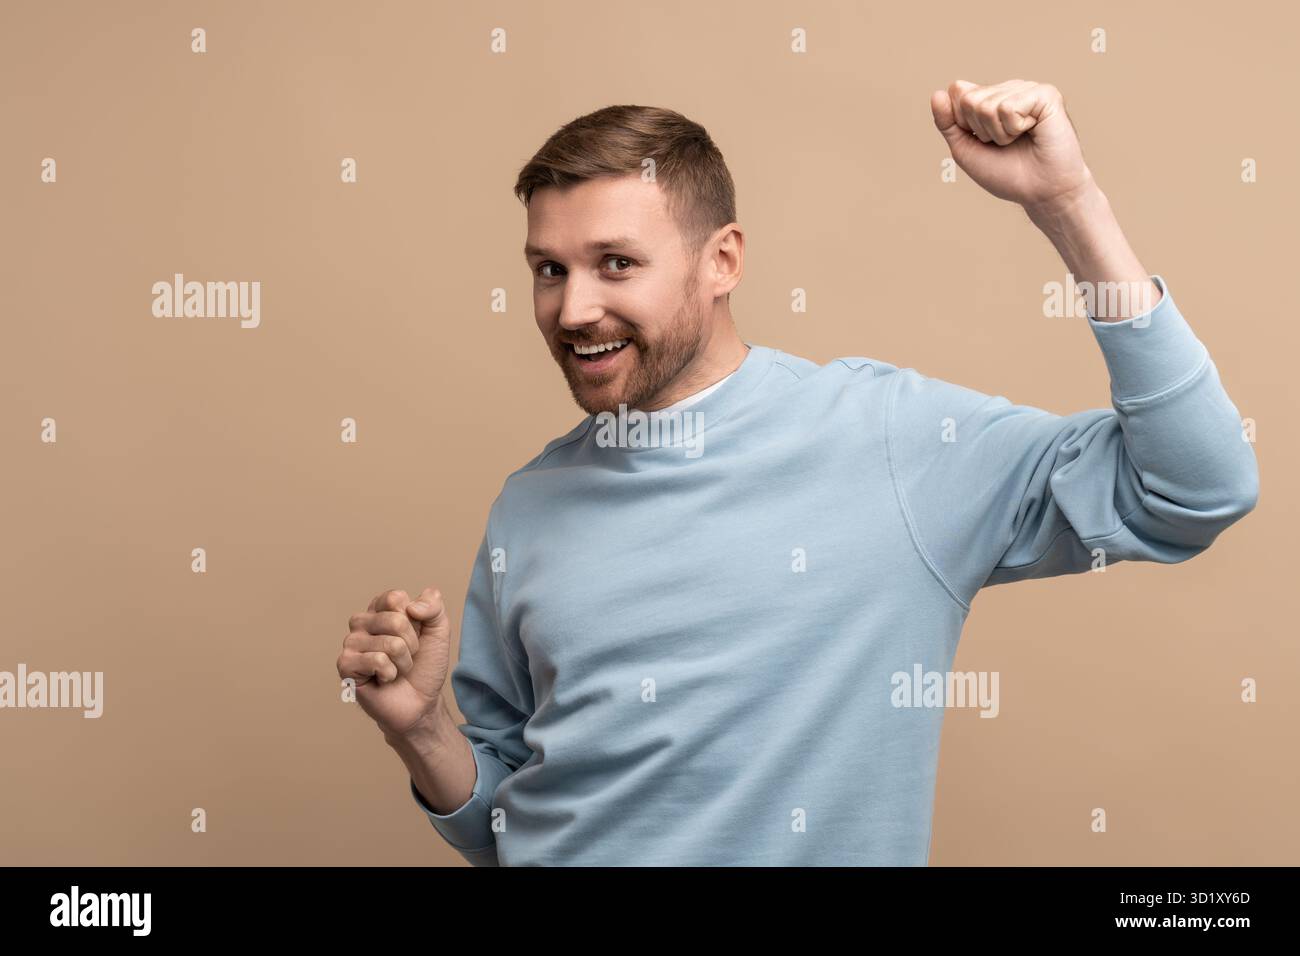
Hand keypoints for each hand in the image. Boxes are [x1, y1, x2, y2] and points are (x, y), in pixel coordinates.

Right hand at [336, 587, 453, 737]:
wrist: (420, 702)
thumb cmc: (425, 666)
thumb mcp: (439, 631)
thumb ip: (433, 607)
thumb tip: (413, 604)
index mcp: (380, 609)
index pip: (396, 598)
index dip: (416, 620)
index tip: (415, 635)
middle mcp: (361, 623)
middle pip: (396, 620)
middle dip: (412, 644)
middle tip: (406, 657)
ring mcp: (351, 643)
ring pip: (391, 643)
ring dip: (403, 662)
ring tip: (396, 669)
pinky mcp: (345, 665)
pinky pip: (378, 660)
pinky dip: (391, 673)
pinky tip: (384, 679)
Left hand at [931, 79, 1094, 213]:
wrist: (1040, 191)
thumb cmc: (1006, 173)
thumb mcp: (966, 149)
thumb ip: (947, 123)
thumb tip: (937, 94)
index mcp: (991, 97)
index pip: (957, 93)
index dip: (964, 124)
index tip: (984, 140)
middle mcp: (1009, 88)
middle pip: (970, 99)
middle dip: (982, 130)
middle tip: (1005, 143)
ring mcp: (1027, 89)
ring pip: (988, 105)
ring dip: (999, 133)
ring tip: (1019, 139)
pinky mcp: (1045, 94)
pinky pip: (1008, 107)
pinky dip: (1014, 128)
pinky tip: (1032, 131)